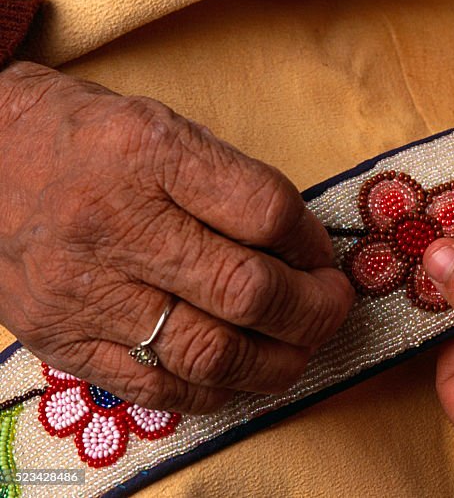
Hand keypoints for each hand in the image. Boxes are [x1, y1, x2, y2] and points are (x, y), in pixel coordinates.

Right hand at [0, 63, 353, 412]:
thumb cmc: (86, 138)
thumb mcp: (163, 126)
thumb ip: (230, 183)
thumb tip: (302, 248)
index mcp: (146, 152)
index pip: (264, 211)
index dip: (312, 242)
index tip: (322, 255)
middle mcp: (112, 224)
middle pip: (246, 290)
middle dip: (313, 310)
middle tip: (332, 306)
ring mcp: (82, 290)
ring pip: (211, 352)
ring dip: (277, 361)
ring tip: (300, 348)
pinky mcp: (61, 339)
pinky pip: (157, 387)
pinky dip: (216, 388)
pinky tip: (239, 372)